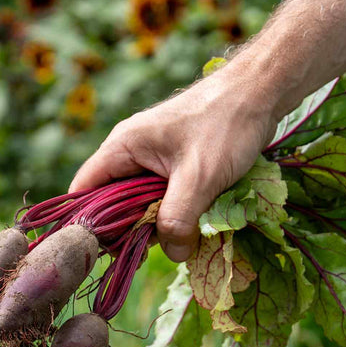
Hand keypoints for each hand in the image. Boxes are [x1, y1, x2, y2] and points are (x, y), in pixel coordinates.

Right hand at [70, 67, 273, 261]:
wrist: (260, 92)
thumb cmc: (226, 124)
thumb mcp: (200, 177)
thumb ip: (179, 219)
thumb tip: (173, 253)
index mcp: (123, 147)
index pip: (85, 190)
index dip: (89, 223)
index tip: (109, 251)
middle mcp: (132, 153)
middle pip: (113, 203)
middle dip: (131, 229)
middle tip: (154, 249)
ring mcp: (154, 159)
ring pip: (142, 203)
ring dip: (159, 223)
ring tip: (182, 236)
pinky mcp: (176, 165)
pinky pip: (165, 197)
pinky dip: (177, 212)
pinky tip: (196, 222)